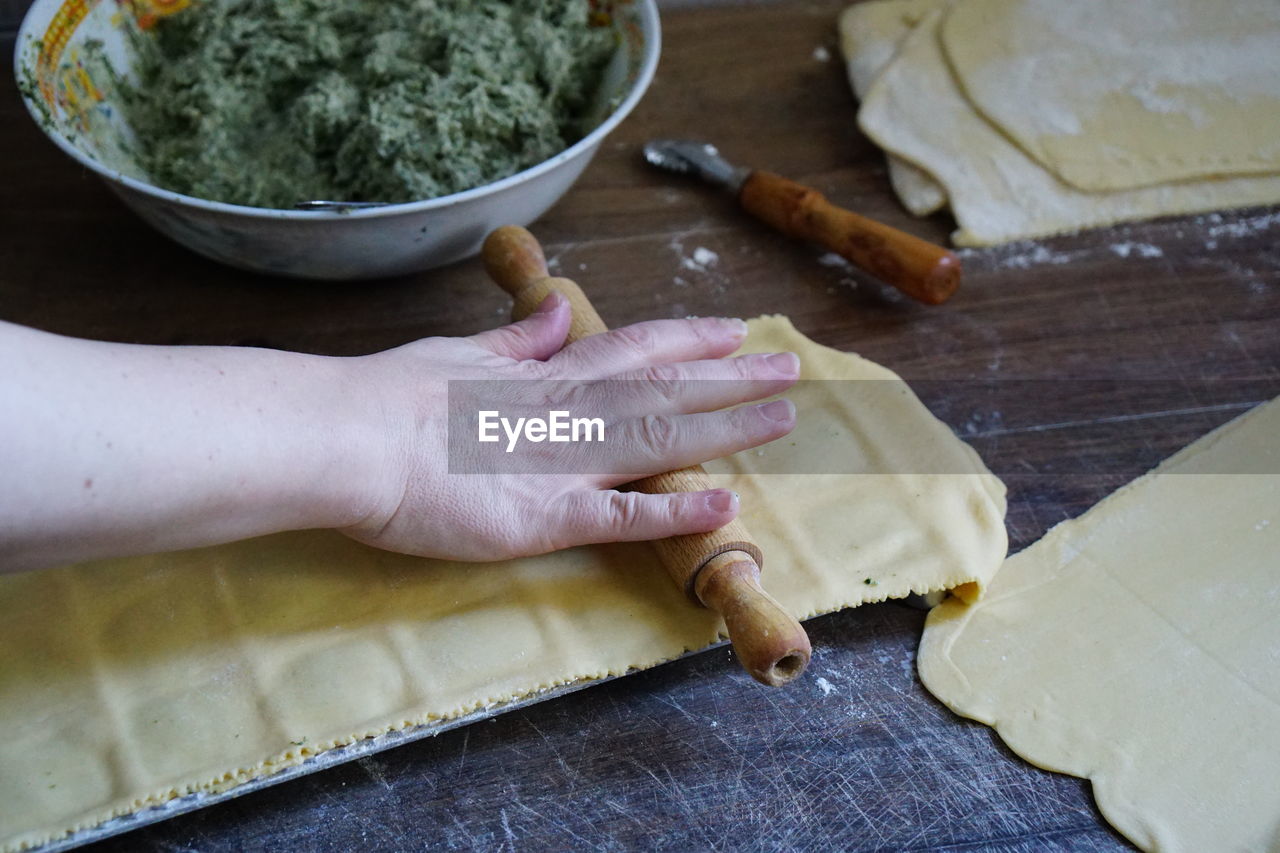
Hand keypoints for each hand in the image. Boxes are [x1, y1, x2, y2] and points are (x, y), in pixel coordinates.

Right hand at [341, 293, 798, 560]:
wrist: (350, 439)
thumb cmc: (393, 396)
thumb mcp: (459, 352)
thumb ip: (516, 341)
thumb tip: (556, 310)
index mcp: (547, 376)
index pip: (634, 349)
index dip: (688, 340)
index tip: (733, 331)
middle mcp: (570, 412)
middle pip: (666, 390)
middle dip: (731, 380)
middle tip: (788, 369)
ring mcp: (565, 464)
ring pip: (661, 440)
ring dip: (726, 429)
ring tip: (782, 419)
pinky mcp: (546, 518)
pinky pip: (622, 517)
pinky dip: (674, 510)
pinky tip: (724, 504)